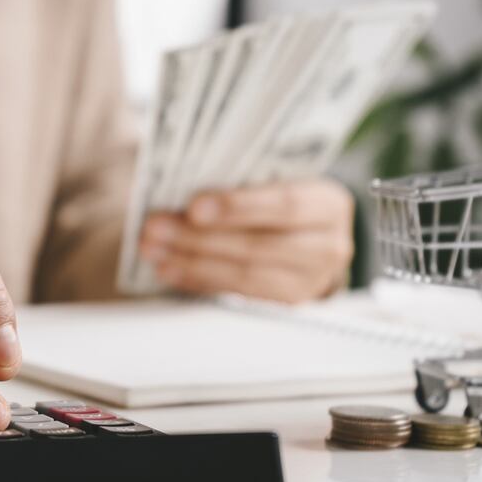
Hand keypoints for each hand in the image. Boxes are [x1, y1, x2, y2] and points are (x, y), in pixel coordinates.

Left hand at [139, 178, 353, 302]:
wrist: (308, 236)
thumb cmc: (279, 197)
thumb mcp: (274, 179)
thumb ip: (242, 176)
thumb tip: (181, 177)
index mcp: (328, 203)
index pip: (284, 204)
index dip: (237, 207)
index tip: (193, 207)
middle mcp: (328, 246)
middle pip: (259, 245)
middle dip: (200, 238)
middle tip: (155, 228)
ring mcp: (310, 282)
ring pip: (244, 275)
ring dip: (191, 262)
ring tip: (152, 249)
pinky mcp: (285, 304)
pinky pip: (236, 295)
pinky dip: (198, 280)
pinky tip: (168, 269)